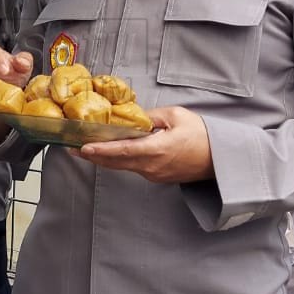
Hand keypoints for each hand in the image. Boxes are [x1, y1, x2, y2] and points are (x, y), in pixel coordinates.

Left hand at [77, 105, 213, 183]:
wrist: (221, 159)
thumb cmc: (202, 135)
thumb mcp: (175, 116)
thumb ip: (149, 117)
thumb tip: (130, 117)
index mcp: (157, 150)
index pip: (122, 151)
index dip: (100, 151)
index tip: (82, 148)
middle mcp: (152, 166)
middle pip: (116, 163)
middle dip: (93, 156)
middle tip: (72, 149)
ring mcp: (154, 174)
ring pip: (123, 167)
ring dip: (105, 159)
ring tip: (85, 150)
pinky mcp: (157, 177)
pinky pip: (134, 168)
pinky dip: (120, 161)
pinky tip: (111, 153)